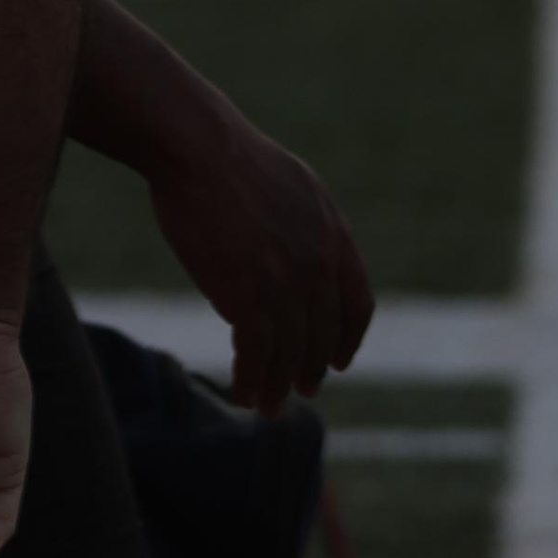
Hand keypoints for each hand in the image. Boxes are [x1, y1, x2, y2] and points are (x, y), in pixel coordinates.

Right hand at [144, 91, 374, 415]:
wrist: (200, 149)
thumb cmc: (233, 161)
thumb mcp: (294, 188)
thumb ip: (306, 229)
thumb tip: (300, 261)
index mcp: (334, 235)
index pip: (357, 303)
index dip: (348, 339)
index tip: (339, 361)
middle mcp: (319, 264)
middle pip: (323, 335)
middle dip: (312, 369)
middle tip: (302, 391)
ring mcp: (286, 282)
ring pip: (291, 353)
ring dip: (279, 387)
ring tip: (268, 407)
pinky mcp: (249, 296)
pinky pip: (257, 355)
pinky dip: (251, 380)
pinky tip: (243, 393)